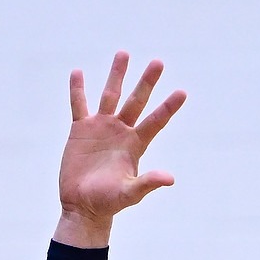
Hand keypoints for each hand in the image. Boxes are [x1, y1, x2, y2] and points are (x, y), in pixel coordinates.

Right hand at [54, 52, 186, 247]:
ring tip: (124, 53)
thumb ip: (148, 183)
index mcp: (136, 144)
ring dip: (117, 75)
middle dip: (147, 82)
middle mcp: (121, 131)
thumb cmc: (108, 202)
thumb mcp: (130, 194)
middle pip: (137, 101)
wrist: (83, 206)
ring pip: (110, 95)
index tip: (182, 92)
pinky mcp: (81, 130)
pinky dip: (78, 90)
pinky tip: (77, 72)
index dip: (168, 107)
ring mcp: (101, 128)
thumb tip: (170, 178)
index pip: (156, 121)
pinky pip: (79, 105)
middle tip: (159, 62)